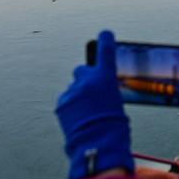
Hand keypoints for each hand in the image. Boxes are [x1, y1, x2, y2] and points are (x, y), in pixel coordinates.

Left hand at [55, 30, 132, 178]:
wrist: (96, 144)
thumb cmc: (113, 126)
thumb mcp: (117, 102)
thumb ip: (106, 89)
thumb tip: (99, 88)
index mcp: (105, 77)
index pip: (106, 50)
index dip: (105, 40)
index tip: (104, 34)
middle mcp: (87, 80)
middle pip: (83, 69)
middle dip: (87, 77)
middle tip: (92, 90)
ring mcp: (72, 92)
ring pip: (74, 88)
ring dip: (79, 95)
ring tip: (88, 113)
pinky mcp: (61, 104)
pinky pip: (67, 100)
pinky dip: (72, 107)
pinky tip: (80, 120)